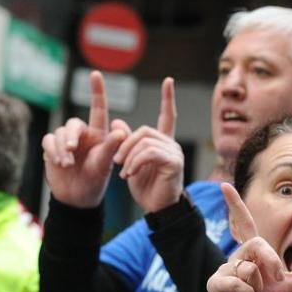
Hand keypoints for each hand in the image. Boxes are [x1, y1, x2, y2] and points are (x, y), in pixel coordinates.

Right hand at [42, 71, 128, 207]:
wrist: (78, 198)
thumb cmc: (95, 181)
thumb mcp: (104, 164)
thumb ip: (111, 147)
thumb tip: (121, 131)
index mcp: (98, 134)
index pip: (98, 108)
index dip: (97, 91)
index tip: (96, 74)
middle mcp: (82, 134)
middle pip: (73, 124)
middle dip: (71, 135)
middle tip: (71, 149)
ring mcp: (65, 141)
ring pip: (59, 133)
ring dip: (61, 148)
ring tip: (67, 164)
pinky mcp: (51, 148)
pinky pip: (48, 141)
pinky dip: (52, 150)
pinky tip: (59, 162)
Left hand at [114, 77, 184, 213]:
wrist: (157, 210)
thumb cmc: (146, 189)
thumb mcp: (130, 163)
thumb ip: (125, 143)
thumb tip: (117, 121)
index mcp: (163, 143)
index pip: (168, 116)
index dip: (168, 99)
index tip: (168, 81)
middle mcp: (171, 145)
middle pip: (144, 130)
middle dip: (125, 144)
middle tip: (116, 162)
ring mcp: (175, 153)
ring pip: (145, 142)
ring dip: (128, 157)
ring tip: (123, 172)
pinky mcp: (174, 163)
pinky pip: (149, 153)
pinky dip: (135, 163)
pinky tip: (129, 175)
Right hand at [206, 184, 291, 291]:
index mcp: (254, 254)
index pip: (245, 224)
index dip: (236, 205)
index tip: (225, 185)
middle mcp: (237, 257)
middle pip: (258, 244)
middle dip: (272, 265)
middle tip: (273, 282)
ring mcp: (224, 270)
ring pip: (249, 268)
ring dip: (258, 287)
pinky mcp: (216, 283)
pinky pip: (237, 282)